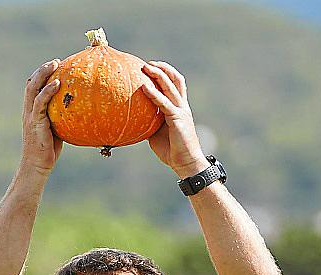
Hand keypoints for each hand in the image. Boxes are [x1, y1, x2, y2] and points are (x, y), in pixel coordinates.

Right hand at [21, 60, 63, 176]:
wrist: (37, 167)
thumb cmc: (48, 151)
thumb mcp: (56, 130)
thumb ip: (62, 119)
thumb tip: (80, 112)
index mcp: (32, 112)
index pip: (33, 88)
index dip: (41, 75)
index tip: (53, 66)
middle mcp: (29, 111)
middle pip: (31, 83)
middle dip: (42, 70)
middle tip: (56, 61)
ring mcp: (31, 117)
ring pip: (33, 89)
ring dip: (43, 74)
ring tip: (55, 64)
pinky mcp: (36, 123)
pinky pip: (41, 103)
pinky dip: (48, 91)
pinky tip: (58, 83)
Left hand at [140, 61, 206, 177]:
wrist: (186, 164)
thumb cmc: (172, 152)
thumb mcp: (157, 134)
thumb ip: (150, 123)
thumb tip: (134, 119)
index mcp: (179, 109)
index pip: (175, 85)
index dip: (166, 74)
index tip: (151, 69)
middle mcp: (182, 106)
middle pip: (174, 80)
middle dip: (161, 69)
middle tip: (146, 64)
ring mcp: (180, 111)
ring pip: (170, 86)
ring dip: (158, 75)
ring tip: (145, 67)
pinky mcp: (177, 118)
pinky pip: (163, 103)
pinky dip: (153, 94)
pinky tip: (144, 87)